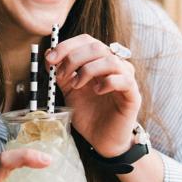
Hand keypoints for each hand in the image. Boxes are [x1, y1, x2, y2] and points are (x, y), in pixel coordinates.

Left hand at [45, 34, 140, 156]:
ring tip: (77, 86)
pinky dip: (106, 82)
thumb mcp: (69, 90)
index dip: (67, 45)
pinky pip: (124, 79)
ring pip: (110, 60)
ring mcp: (125, 78)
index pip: (87, 41)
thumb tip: (48, 53)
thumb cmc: (89, 114)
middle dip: (73, 58)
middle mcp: (114, 65)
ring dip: (87, 70)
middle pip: (96, 47)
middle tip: (61, 75)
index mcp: (98, 61)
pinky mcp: (133, 94)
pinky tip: (96, 91)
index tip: (50, 58)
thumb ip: (60, 73)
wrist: (101, 140)